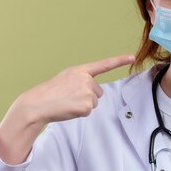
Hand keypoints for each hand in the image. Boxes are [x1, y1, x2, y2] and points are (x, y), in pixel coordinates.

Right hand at [17, 54, 134, 124]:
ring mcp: (87, 92)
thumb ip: (81, 80)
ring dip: (83, 105)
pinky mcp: (87, 106)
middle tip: (70, 97)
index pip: (104, 65)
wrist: (38, 103)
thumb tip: (92, 93)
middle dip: (87, 97)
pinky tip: (69, 108)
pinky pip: (89, 111)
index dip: (120, 60)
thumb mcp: (66, 79)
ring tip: (68, 102)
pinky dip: (80, 113)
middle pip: (98, 92)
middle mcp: (86, 79)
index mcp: (80, 71)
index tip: (132, 57)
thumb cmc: (50, 92)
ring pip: (94, 102)